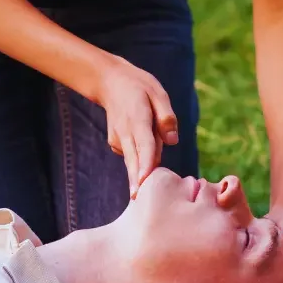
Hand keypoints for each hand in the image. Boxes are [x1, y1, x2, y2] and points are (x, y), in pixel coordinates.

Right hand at [94, 55, 177, 197]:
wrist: (110, 82)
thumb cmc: (139, 87)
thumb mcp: (158, 93)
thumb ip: (166, 117)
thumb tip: (172, 141)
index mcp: (137, 118)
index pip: (144, 144)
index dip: (145, 164)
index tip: (143, 181)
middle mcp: (125, 132)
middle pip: (134, 160)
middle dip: (137, 181)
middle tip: (138, 201)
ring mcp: (118, 139)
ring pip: (134, 159)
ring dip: (145, 166)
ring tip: (152, 148)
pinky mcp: (116, 144)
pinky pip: (134, 154)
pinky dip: (142, 155)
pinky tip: (144, 140)